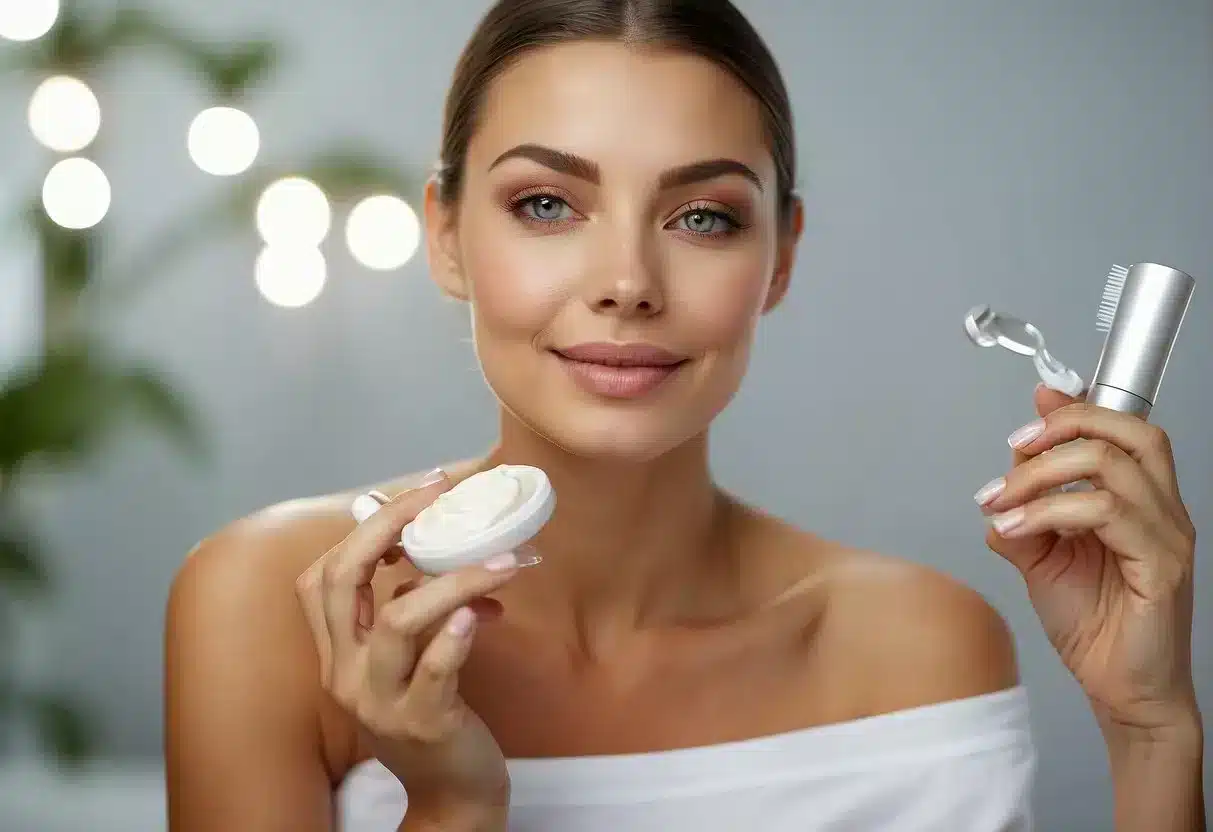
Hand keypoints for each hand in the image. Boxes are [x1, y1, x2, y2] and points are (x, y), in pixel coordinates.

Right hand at [295, 474, 519, 818]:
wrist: (450, 793)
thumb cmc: (433, 715)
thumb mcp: (410, 660)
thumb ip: (414, 609)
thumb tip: (446, 547)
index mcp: (336, 654)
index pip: (322, 575)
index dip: (365, 527)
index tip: (420, 493)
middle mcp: (344, 675)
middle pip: (342, 582)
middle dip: (388, 528)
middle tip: (440, 497)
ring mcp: (379, 702)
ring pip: (397, 622)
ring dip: (452, 581)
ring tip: (503, 563)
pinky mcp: (422, 725)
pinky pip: (433, 670)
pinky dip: (455, 636)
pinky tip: (481, 614)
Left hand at [976, 385, 1199, 735]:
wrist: (1121, 690)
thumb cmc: (1093, 626)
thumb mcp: (1042, 558)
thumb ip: (1025, 512)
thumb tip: (999, 481)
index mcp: (1141, 501)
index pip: (1124, 430)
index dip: (1077, 409)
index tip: (1029, 414)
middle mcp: (1163, 511)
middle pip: (1128, 433)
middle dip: (1061, 429)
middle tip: (1012, 451)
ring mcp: (1167, 537)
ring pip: (1112, 467)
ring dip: (1041, 475)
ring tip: (1000, 502)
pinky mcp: (1161, 566)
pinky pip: (1107, 514)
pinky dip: (1050, 512)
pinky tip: (1015, 529)